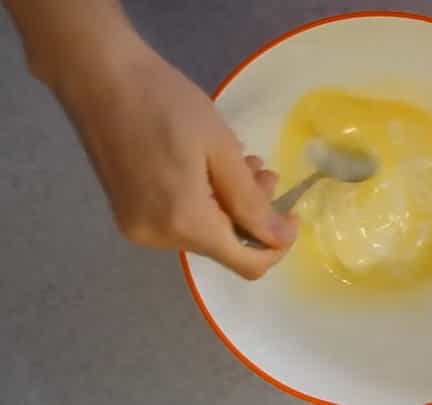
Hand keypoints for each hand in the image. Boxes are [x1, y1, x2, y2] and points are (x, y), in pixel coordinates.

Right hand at [50, 41, 295, 279]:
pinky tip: (208, 168)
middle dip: (253, 214)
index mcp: (184, 222)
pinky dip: (204, 203)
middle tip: (262, 170)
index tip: (292, 213)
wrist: (99, 79)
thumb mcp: (221, 149)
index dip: (277, 245)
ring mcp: (139, 229)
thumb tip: (279, 239)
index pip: (246, 264)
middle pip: (225, 246)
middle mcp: (159, 238)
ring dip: (230, 204)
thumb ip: (251, 201)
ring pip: (205, 233)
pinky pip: (180, 222)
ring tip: (240, 163)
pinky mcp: (128, 215)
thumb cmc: (167, 104)